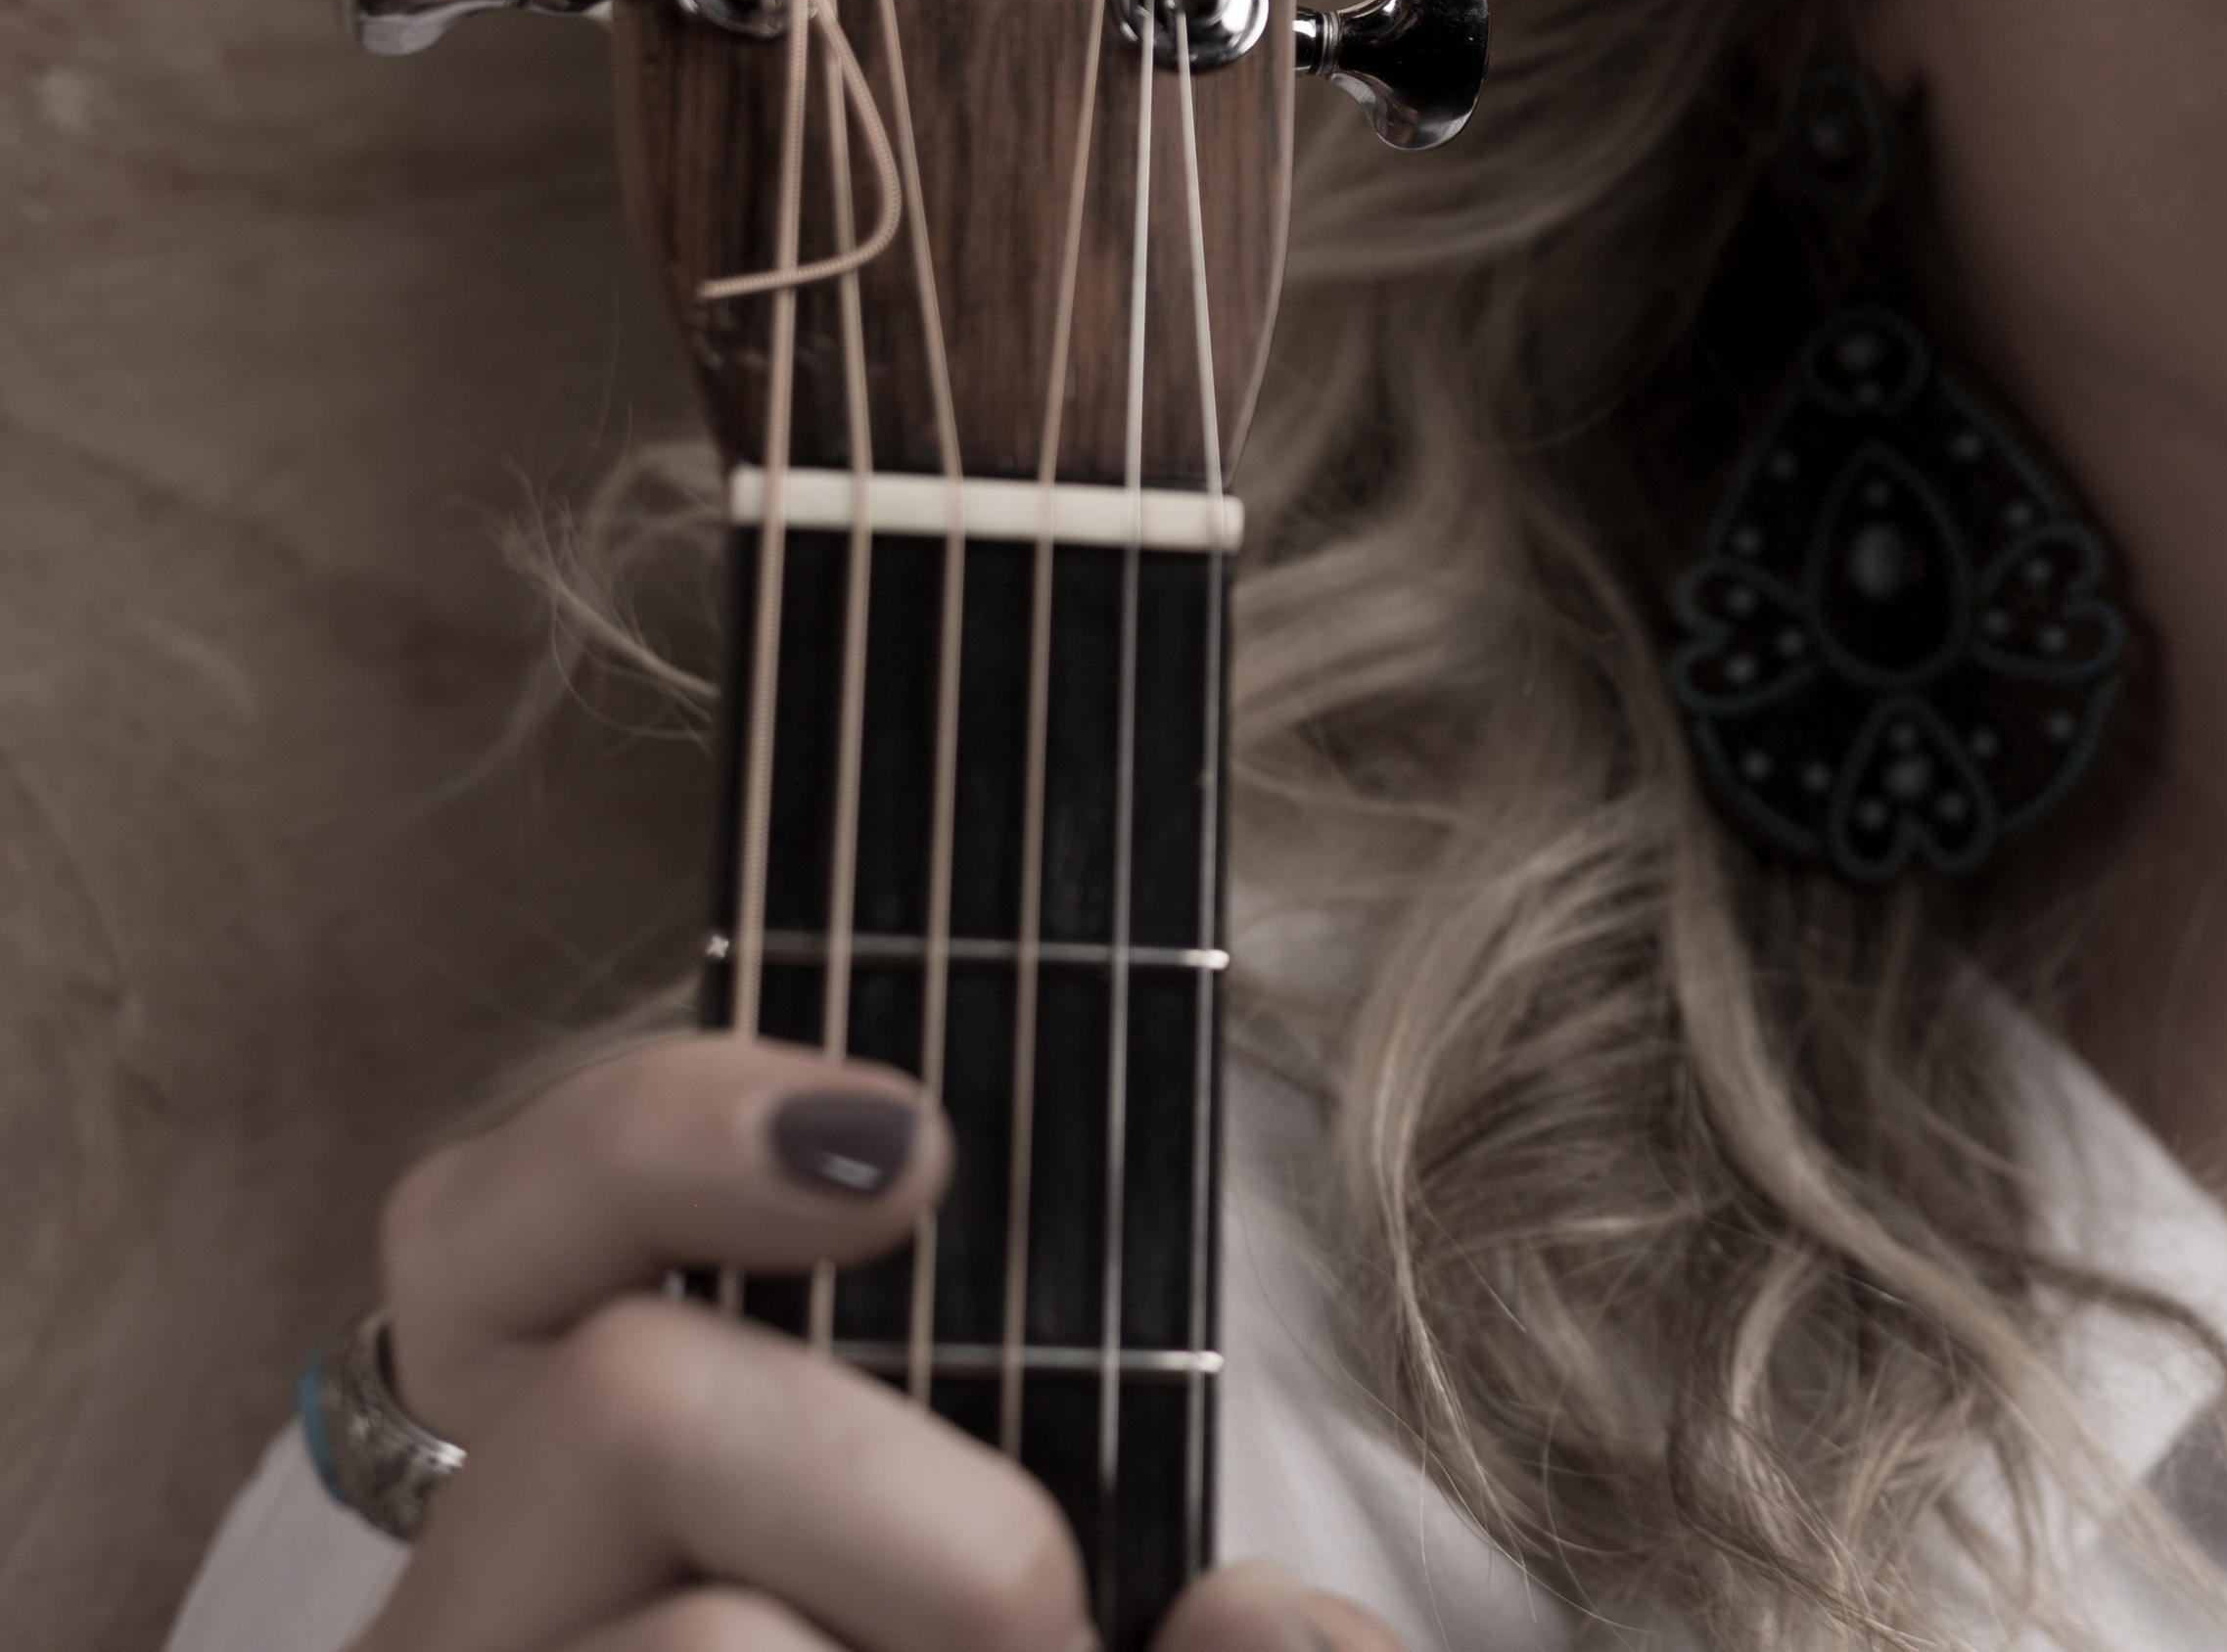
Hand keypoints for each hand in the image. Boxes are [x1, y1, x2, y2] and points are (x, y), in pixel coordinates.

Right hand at [349, 1030, 1402, 1651]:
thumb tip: (1267, 1624)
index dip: (661, 1129)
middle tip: (1046, 1640)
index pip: (489, 1228)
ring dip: (905, 1649)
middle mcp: (456, 1641)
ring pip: (701, 1634)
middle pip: (629, 1398)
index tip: (907, 1155)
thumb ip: (1205, 1617)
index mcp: (567, 1517)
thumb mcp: (1069, 1620)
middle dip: (928, 1515)